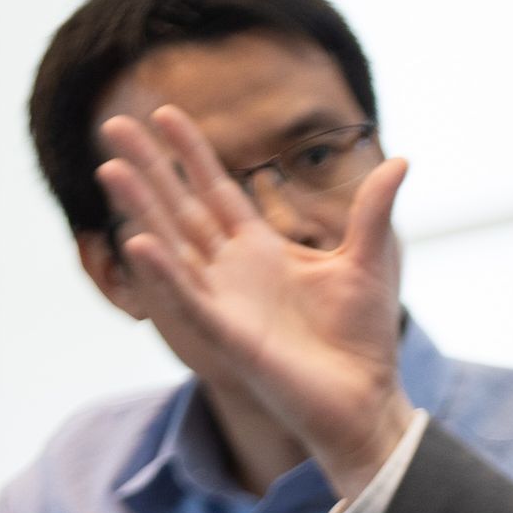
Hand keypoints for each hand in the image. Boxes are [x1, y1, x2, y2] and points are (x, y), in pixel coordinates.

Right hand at [98, 107, 413, 498]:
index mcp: (261, 251)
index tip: (164, 112)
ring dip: (142, 208)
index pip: (216, 191)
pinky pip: (189, 299)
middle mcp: (234, 272)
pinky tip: (138, 241)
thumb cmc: (363, 339)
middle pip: (181, 209)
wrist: (367, 401)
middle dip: (149, 168)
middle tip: (114, 125)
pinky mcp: (229, 337)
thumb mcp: (368, 262)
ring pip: (172, 246)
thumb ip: (373, 211)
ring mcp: (225, 303)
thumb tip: (402, 160)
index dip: (190, 154)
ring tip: (110, 168)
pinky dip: (164, 272)